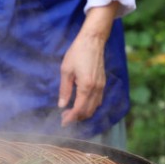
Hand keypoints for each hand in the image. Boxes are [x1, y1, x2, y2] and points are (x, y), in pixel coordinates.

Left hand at [58, 1, 118, 126]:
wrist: (93, 41)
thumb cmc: (77, 53)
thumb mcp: (66, 71)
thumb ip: (64, 90)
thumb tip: (62, 105)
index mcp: (86, 86)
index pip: (79, 109)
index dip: (70, 118)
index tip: (63, 123)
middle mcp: (96, 89)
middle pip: (88, 111)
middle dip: (76, 118)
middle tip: (65, 117)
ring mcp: (101, 86)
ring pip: (94, 108)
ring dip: (83, 113)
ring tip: (71, 112)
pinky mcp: (103, 83)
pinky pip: (98, 101)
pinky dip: (89, 107)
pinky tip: (80, 104)